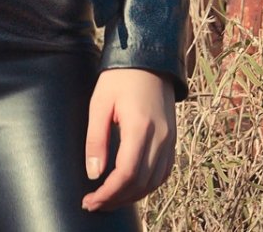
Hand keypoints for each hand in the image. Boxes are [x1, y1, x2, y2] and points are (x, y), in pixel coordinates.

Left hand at [82, 67, 175, 212]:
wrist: (149, 58)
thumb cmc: (120, 78)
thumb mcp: (100, 103)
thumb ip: (96, 139)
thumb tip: (94, 174)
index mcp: (140, 127)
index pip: (126, 174)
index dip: (108, 193)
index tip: (89, 200)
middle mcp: (160, 137)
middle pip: (141, 183)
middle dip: (116, 199)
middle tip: (94, 204)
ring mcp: (170, 139)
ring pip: (154, 182)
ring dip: (131, 196)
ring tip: (109, 199)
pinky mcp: (172, 138)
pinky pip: (164, 172)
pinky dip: (148, 185)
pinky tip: (131, 188)